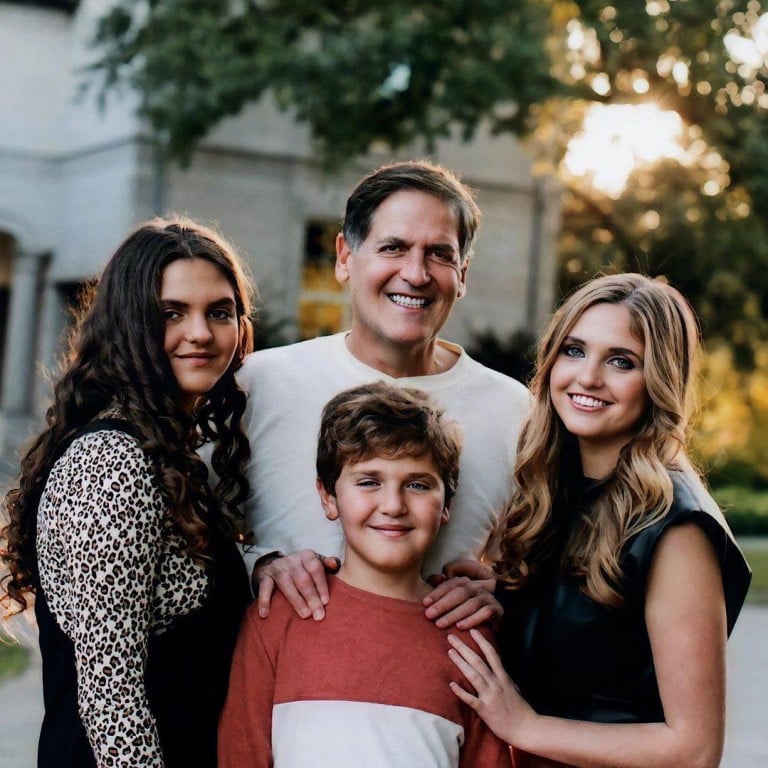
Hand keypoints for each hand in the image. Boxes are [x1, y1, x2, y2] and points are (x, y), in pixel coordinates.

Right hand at [255, 549, 339, 619]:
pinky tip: (265, 614)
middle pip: (303, 579)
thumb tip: (335, 565)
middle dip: (311, 598)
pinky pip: (264, 587)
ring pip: (286, 583)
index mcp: (307, 555)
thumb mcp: (314, 562)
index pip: (316, 569)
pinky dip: (264, 600)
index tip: (326, 602)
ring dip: (296, 600)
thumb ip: (326, 564)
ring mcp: (277, 566)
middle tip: (318, 615)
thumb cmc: (301, 568)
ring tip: (305, 615)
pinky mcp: (264, 574)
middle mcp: (292, 559)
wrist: (274, 564)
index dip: (321, 585)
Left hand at [423, 560, 499, 628]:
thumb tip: (431, 578)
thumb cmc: (469, 608)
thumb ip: (444, 589)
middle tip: (429, 615)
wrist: (494, 619)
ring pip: (470, 604)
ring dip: (454, 614)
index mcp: (465, 582)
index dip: (436, 593)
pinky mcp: (497, 609)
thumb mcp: (456, 598)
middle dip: (442, 604)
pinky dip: (472, 620)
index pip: (449, 585)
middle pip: (459, 593)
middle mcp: (476, 587)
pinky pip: (485, 613)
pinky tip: (460, 627)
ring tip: (440, 624)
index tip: (424, 603)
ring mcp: (487, 597)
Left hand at [448, 628, 535, 744]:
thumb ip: (502, 676)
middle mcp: (496, 683)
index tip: (472, 630)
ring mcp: (490, 696)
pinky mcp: (485, 710)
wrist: (526, 728)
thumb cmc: (519, 708)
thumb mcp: (513, 687)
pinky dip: (461, 692)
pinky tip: (451, 685)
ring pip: (473, 675)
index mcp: (503, 677)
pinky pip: (471, 699)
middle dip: (464, 648)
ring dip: (460, 663)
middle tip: (451, 637)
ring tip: (450, 652)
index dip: (481, 641)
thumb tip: (495, 666)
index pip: (492, 654)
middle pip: (478, 661)